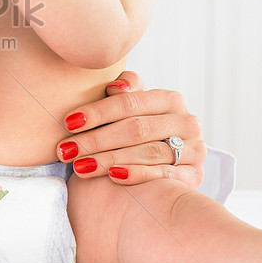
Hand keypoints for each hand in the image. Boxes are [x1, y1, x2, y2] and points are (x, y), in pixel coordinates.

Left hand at [56, 71, 204, 187]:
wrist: (169, 163)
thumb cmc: (143, 129)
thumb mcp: (134, 108)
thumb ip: (126, 91)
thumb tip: (116, 86)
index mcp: (170, 99)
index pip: (129, 103)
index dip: (98, 112)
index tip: (68, 122)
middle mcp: (186, 121)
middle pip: (136, 129)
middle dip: (97, 139)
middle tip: (66, 149)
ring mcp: (194, 149)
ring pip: (147, 151)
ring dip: (109, 159)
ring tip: (80, 166)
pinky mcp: (195, 175)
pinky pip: (165, 175)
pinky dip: (138, 174)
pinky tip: (113, 176)